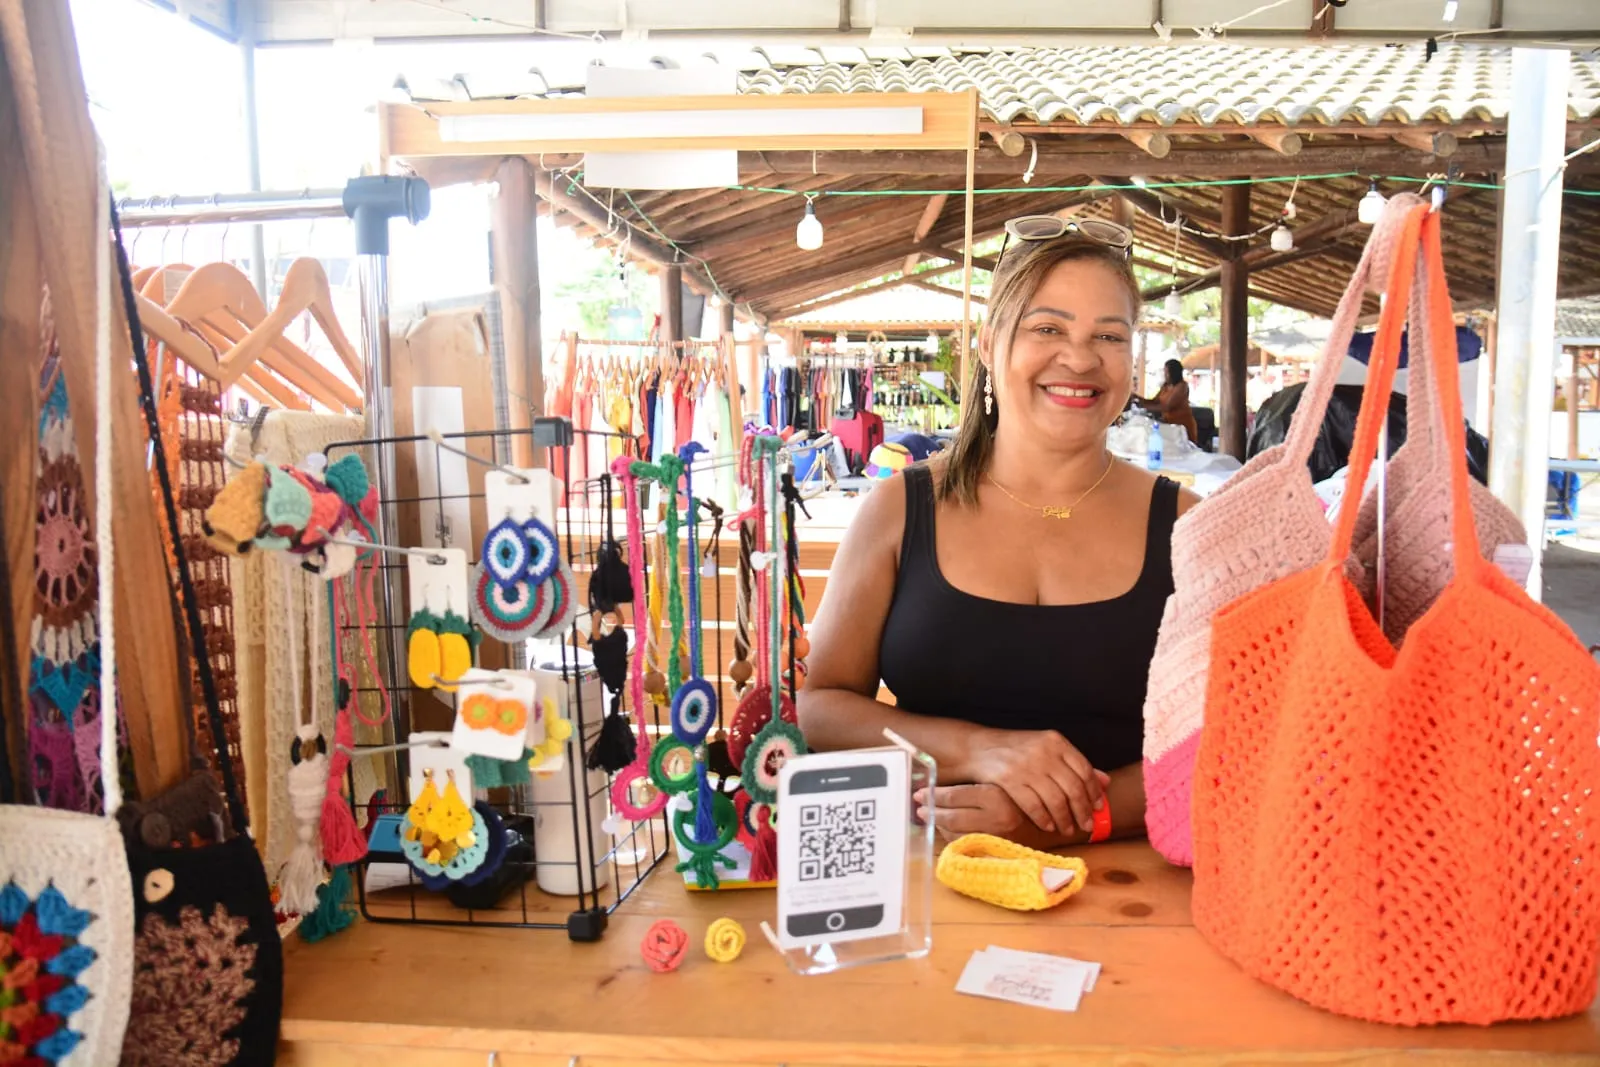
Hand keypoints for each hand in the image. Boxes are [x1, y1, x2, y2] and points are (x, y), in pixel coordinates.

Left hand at [916, 784, 1029, 842]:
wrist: (1056, 824)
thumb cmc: (1026, 800)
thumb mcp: (1004, 785)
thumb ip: (977, 787)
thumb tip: (940, 787)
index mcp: (996, 796)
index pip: (954, 796)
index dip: (934, 795)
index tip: (921, 792)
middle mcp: (995, 818)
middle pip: (951, 817)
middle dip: (931, 812)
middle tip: (919, 807)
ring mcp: (996, 838)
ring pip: (956, 834)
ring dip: (939, 826)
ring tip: (931, 817)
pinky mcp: (998, 852)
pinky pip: (966, 846)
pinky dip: (952, 838)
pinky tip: (947, 830)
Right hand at [966, 729, 1109, 834]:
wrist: (978, 748)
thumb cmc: (1016, 751)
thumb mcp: (1047, 749)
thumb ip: (1074, 764)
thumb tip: (1105, 782)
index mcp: (1056, 742)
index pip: (1084, 770)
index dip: (1094, 792)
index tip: (1097, 808)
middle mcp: (1044, 752)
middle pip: (1073, 788)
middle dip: (1082, 811)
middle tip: (1085, 826)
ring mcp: (1026, 766)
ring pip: (1055, 800)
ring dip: (1064, 820)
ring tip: (1066, 829)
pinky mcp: (1009, 780)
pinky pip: (1034, 806)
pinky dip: (1043, 819)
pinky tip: (1047, 826)